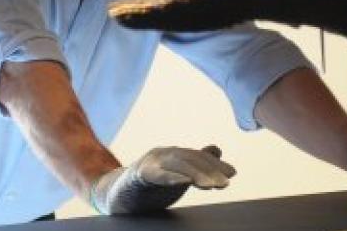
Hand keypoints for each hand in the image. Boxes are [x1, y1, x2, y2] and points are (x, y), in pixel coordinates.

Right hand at [89, 145, 234, 214]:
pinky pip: (156, 175)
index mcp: (171, 155)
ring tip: (212, 185)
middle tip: (226, 182)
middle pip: (189, 159)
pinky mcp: (137, 177)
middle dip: (210, 169)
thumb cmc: (147, 187)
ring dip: (196, 174)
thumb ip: (194, 164)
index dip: (215, 164)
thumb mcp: (175, 175)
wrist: (114, 196)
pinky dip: (171, 177)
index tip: (232, 173)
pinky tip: (185, 182)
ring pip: (176, 165)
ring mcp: (149, 164)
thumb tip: (216, 150)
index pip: (197, 157)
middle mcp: (161, 155)